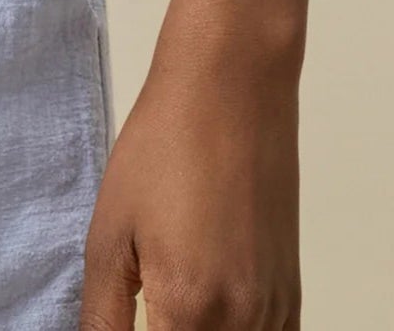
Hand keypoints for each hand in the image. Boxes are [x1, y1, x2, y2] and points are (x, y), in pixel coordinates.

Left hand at [80, 44, 301, 329]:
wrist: (232, 87)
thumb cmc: (165, 146)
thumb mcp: (109, 234)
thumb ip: (102, 318)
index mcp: (189, 309)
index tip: (126, 321)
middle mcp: (242, 322)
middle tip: (141, 310)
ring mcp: (274, 312)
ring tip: (165, 304)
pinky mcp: (291, 296)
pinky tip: (203, 315)